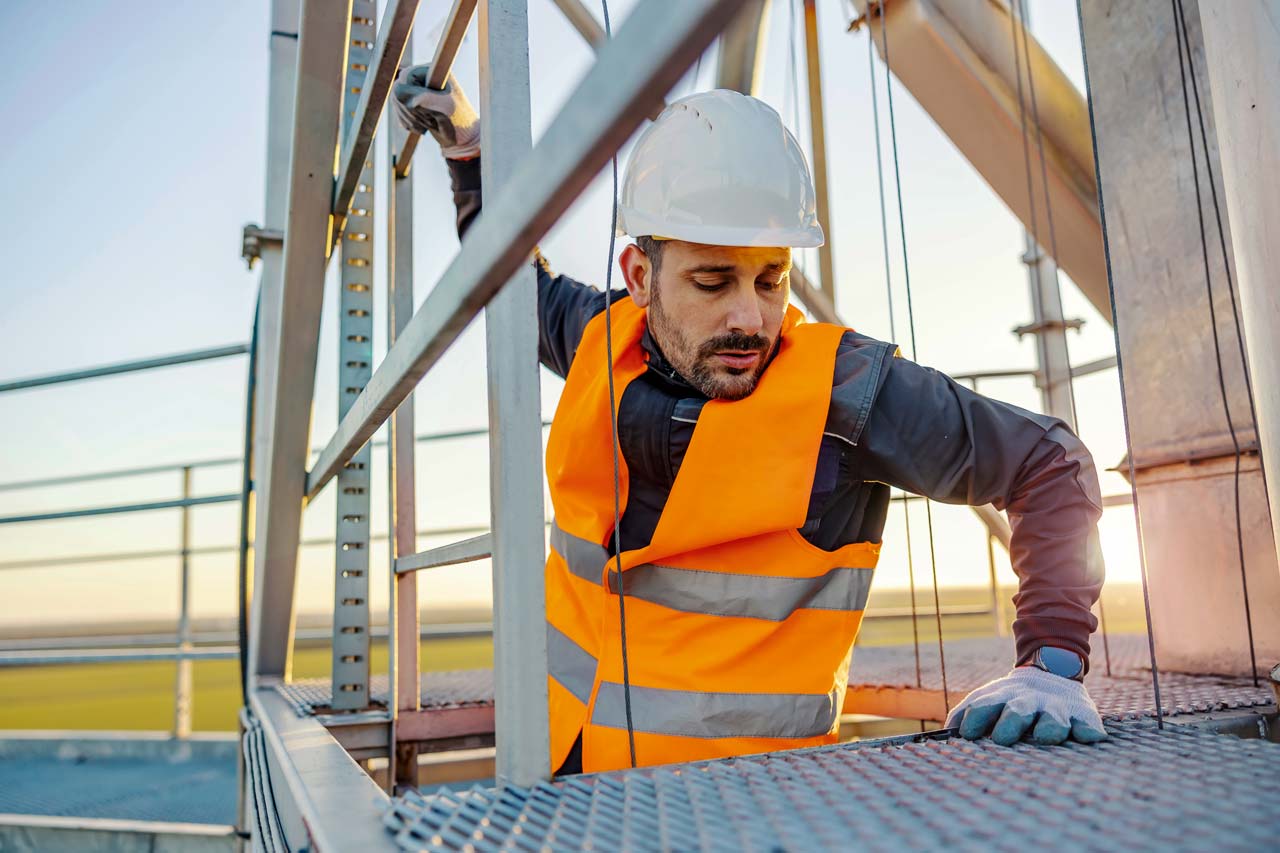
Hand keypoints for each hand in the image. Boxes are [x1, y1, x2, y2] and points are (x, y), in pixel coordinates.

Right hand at [392, 64, 479, 159]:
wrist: (463, 138)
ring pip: (397, 101)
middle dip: (410, 109)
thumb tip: (401, 90)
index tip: (422, 108)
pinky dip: (408, 123)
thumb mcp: (446, 107)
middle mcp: (424, 78)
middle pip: (398, 89)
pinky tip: (423, 128)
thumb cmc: (460, 120)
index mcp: (434, 71)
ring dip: (410, 118)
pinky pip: (399, 111)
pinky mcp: (414, 103)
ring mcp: (418, 90)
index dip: (409, 94)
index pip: (406, 76)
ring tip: (429, 125)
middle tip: (429, 119)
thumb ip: (426, 97)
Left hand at [945, 666, 1107, 745]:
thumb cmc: (1009, 699)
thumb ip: (964, 714)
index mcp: (1001, 698)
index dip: (975, 718)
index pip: (984, 706)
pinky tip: (1090, 737)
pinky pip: (1087, 723)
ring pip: (1052, 719)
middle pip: (1017, 712)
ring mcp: (1055, 708)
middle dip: (1009, 723)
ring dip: (1048, 728)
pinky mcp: (1082, 716)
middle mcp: (1028, 702)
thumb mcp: (986, 699)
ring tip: (1045, 737)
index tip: (966, 734)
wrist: (1051, 671)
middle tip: (1002, 738)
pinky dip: (1088, 730)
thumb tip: (943, 734)